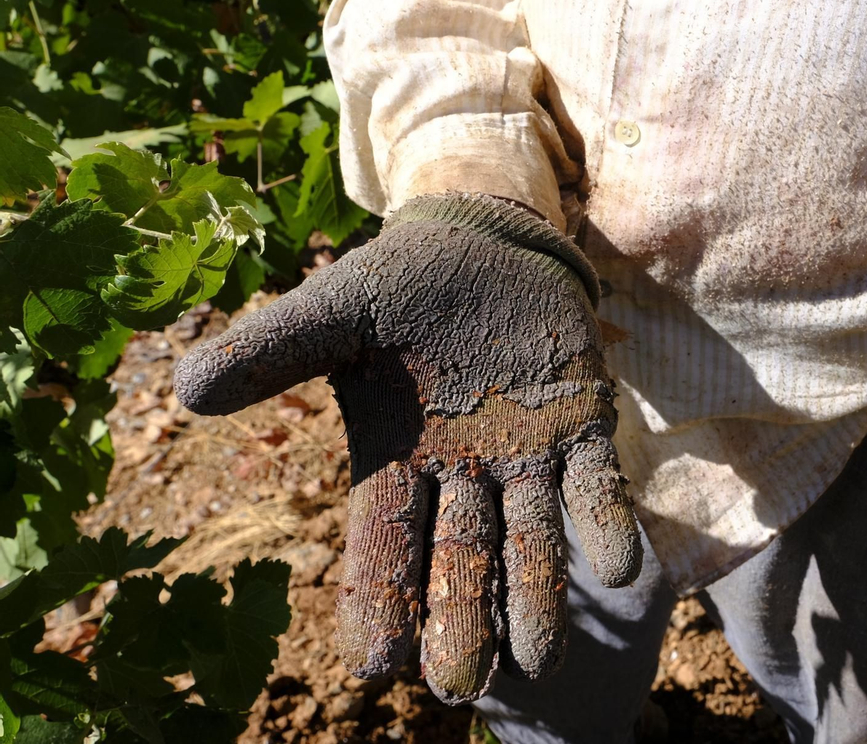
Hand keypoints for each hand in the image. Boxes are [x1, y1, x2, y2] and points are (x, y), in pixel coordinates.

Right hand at [174, 193, 640, 703]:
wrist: (483, 242)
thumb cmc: (397, 285)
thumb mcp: (330, 312)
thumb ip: (272, 350)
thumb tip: (185, 392)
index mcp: (396, 459)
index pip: (383, 543)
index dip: (379, 600)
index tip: (375, 663)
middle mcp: (463, 472)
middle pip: (461, 558)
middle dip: (462, 617)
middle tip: (461, 686)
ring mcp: (526, 454)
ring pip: (531, 538)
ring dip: (537, 595)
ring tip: (541, 660)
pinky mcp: (582, 424)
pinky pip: (596, 483)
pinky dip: (605, 523)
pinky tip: (620, 567)